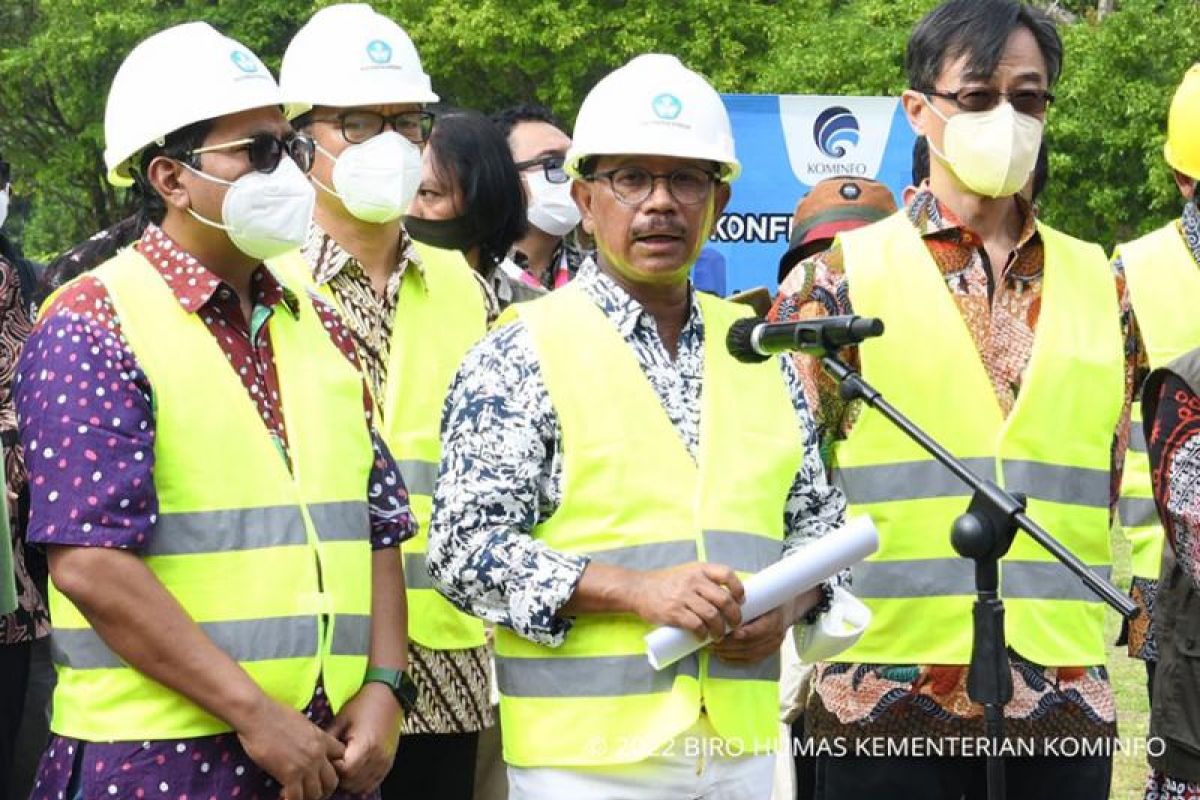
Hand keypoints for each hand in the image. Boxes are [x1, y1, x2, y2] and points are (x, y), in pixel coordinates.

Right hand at [236, 696, 344, 799]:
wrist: (258, 715)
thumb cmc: (274, 713)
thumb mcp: (302, 722)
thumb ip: (310, 736)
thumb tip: (307, 743)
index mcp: (322, 738)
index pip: (341, 756)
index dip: (335, 766)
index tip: (323, 771)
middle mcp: (318, 754)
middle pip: (332, 780)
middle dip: (325, 789)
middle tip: (314, 791)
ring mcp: (305, 765)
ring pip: (316, 793)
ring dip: (308, 797)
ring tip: (299, 796)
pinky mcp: (289, 774)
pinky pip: (296, 797)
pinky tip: (284, 796)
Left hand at [328, 682, 403, 792]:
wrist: (388, 695)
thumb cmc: (363, 704)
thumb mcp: (341, 719)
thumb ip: (329, 741)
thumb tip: (316, 757)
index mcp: (365, 745)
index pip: (344, 772)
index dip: (333, 768)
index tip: (329, 758)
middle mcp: (377, 757)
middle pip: (353, 782)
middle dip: (340, 777)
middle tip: (334, 763)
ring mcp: (385, 762)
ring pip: (362, 786)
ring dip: (350, 781)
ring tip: (343, 767)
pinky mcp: (388, 763)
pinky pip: (373, 784)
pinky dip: (362, 783)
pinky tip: (354, 773)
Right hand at [629, 562, 744, 640]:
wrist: (638, 589)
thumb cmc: (666, 583)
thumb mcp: (687, 572)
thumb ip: (705, 581)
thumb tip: (730, 598)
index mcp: (699, 569)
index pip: (727, 574)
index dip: (738, 589)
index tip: (740, 601)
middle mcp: (693, 580)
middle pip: (724, 599)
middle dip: (734, 616)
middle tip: (735, 625)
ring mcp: (683, 596)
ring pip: (712, 615)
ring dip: (720, 629)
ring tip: (719, 635)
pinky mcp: (674, 612)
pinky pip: (696, 625)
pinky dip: (703, 634)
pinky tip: (702, 638)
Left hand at [712, 586, 821, 664]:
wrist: (786, 609)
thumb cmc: (769, 599)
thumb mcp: (762, 595)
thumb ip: (747, 600)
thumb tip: (724, 600)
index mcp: (775, 618)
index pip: (762, 629)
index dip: (746, 633)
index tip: (728, 632)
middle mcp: (776, 635)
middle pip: (752, 644)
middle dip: (730, 645)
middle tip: (713, 640)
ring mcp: (773, 646)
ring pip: (750, 654)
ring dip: (730, 653)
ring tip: (714, 648)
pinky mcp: (768, 653)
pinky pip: (751, 661)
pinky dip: (735, 660)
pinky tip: (722, 656)